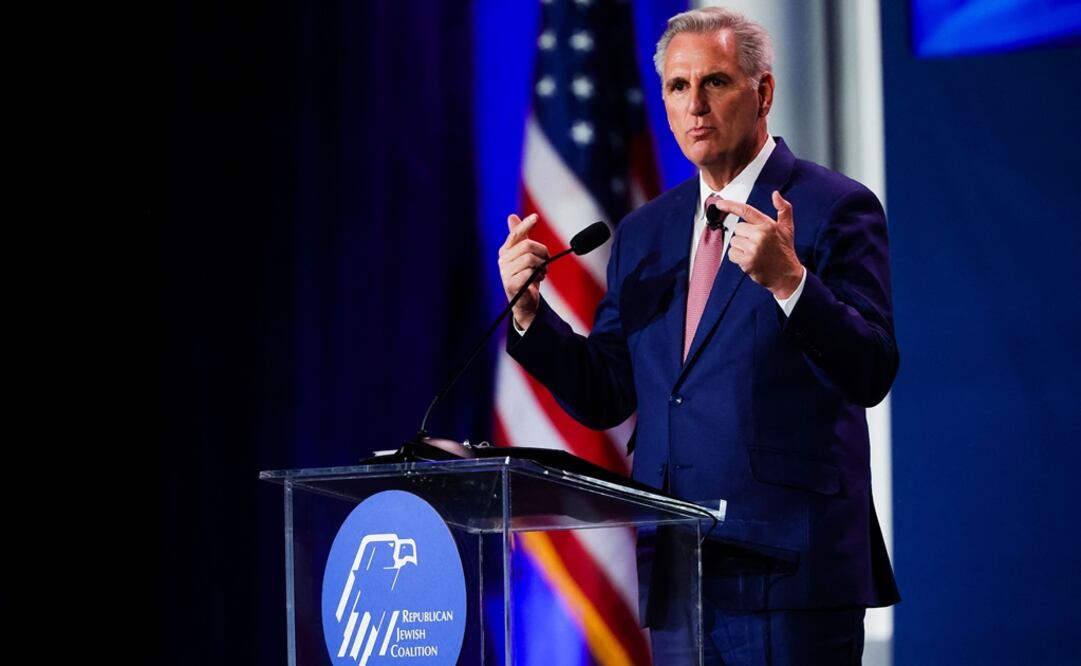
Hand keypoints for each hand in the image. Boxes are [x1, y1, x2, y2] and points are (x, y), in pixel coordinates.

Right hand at [497, 213, 548, 330]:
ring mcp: (505, 273)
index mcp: (505, 251)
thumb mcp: (524, 255)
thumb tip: (511, 216)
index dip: (525, 224)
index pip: (515, 234)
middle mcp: (502, 260)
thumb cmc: (526, 276)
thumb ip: (520, 238)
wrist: (525, 301)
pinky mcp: (510, 284)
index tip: (536, 217)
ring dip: (542, 266)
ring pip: (530, 259)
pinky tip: (538, 280)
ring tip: (542, 272)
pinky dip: (538, 275)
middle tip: (547, 260)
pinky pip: (530, 273)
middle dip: (542, 252)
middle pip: (527, 246)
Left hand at [714, 191, 803, 298]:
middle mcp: (761, 235)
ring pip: (734, 241)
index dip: (730, 205)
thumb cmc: (784, 250)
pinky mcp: (747, 261)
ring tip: (755, 253)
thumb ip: (784, 209)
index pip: (746, 210)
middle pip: (738, 229)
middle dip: (744, 236)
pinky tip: (749, 260)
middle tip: (757, 245)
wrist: (787, 275)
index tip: (719, 203)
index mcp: (768, 225)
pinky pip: (732, 254)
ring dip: (741, 248)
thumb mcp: (787, 228)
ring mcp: (754, 248)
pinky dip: (737, 258)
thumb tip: (775, 194)